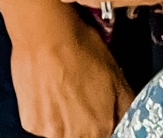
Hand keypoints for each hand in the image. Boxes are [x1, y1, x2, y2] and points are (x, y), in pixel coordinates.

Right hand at [9, 12, 133, 137]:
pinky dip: (46, 113)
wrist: (46, 35)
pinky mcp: (32, 124)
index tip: (99, 109)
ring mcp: (52, 133)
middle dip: (85, 122)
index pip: (108, 134)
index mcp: (102, 127)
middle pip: (85, 135)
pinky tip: (48, 91)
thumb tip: (130, 118)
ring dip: (65, 120)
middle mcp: (77, 136)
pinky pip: (43, 125)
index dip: (104, 121)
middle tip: (80, 96)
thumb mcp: (116, 74)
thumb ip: (127, 105)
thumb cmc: (81, 48)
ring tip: (63, 91)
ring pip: (63, 132)